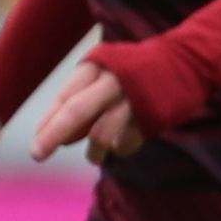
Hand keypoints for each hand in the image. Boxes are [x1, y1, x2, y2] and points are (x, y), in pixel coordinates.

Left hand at [32, 57, 152, 166]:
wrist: (183, 62)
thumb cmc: (130, 73)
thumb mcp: (102, 75)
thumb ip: (79, 101)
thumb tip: (56, 137)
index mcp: (95, 67)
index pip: (65, 97)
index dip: (48, 122)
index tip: (36, 145)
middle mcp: (113, 79)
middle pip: (77, 111)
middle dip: (54, 135)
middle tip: (37, 155)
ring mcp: (134, 97)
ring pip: (102, 132)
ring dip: (93, 150)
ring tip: (93, 157)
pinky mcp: (153, 114)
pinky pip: (127, 142)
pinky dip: (119, 148)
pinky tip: (120, 144)